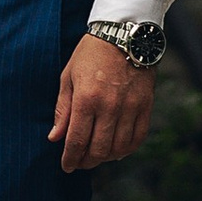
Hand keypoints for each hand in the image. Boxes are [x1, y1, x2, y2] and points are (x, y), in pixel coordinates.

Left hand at [51, 31, 154, 171]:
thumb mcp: (68, 77)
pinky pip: (138, 137)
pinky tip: (117, 149)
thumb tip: (55, 138)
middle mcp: (109, 106)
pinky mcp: (146, 105)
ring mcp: (130, 107)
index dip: (70, 159)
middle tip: (80, 162)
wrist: (123, 33)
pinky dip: (127, 149)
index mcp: (86, 99)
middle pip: (98, 149)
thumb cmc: (91, 54)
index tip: (66, 167)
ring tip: (97, 155)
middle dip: (86, 162)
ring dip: (106, 157)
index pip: (77, 141)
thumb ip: (62, 109)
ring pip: (119, 148)